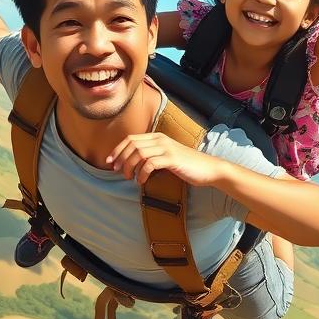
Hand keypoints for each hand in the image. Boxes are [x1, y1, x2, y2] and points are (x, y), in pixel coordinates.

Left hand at [106, 133, 222, 186]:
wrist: (208, 168)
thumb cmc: (187, 165)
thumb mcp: (167, 156)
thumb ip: (152, 155)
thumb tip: (132, 163)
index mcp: (157, 137)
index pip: (130, 138)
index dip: (117, 150)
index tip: (110, 162)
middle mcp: (160, 139)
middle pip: (132, 145)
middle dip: (121, 159)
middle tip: (118, 172)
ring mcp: (167, 148)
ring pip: (139, 153)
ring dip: (130, 167)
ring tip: (130, 178)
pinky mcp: (172, 159)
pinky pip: (150, 164)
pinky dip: (143, 173)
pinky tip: (143, 181)